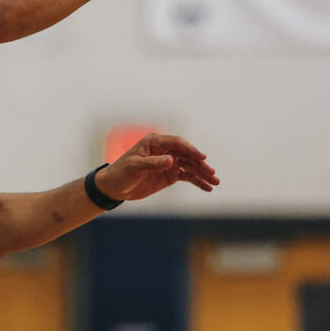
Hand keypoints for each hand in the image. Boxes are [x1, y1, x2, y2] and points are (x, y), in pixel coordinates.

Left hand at [95, 133, 218, 200]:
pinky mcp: (170, 175)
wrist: (114, 187)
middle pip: (187, 155)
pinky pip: (187, 176)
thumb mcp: (135, 167)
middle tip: (212, 173)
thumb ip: (153, 163)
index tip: (202, 158)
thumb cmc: (121, 173)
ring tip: (215, 182)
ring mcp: (168, 163)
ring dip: (203, 173)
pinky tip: (208, 187)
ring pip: (190, 166)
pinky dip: (197, 181)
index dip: (191, 149)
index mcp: (154, 142)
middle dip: (201, 164)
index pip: (177, 143)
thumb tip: (171, 160)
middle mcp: (164, 150)